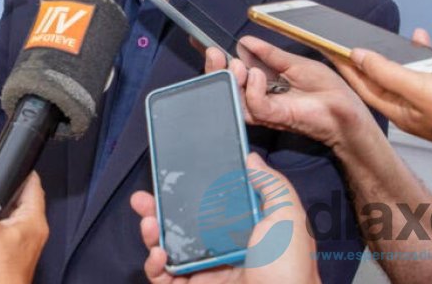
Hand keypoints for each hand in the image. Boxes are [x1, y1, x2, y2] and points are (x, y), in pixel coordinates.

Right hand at [130, 153, 319, 283]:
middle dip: (158, 208)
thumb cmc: (289, 270)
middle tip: (142, 198)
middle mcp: (220, 248)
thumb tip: (250, 158)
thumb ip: (272, 186)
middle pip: (181, 223)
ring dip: (152, 233)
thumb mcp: (288, 218)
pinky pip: (163, 277)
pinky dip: (153, 265)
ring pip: (167, 248)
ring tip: (149, 222)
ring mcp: (204, 271)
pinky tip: (159, 254)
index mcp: (242, 229)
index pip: (208, 204)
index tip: (172, 174)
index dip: (188, 189)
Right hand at [204, 37, 375, 150]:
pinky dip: (251, 88)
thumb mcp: (295, 63)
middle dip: (214, 69)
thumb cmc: (327, 90)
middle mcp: (259, 98)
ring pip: (233, 97)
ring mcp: (265, 109)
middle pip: (225, 87)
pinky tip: (258, 75)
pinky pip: (253, 105)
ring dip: (230, 77)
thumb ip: (269, 55)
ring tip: (236, 63)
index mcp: (263, 85)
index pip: (233, 73)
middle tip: (213, 52)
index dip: (217, 62)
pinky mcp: (275, 117)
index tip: (203, 44)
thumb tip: (244, 42)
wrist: (347, 109)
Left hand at [333, 30, 431, 179]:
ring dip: (418, 54)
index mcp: (398, 109)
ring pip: (421, 73)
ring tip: (417, 36)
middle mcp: (414, 108)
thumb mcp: (421, 89)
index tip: (329, 45)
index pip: (361, 83)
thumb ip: (388, 72)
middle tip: (368, 35)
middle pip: (388, 76)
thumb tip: (358, 55)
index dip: (344, 63)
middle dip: (380, 55)